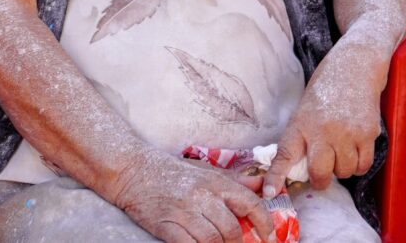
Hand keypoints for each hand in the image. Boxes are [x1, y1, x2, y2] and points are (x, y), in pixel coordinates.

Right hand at [109, 148, 272, 242]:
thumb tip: (262, 186)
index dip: (264, 223)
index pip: (250, 204)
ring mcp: (184, 210)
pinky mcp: (165, 224)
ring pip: (212, 240)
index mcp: (217, 182)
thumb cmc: (174, 172)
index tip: (270, 237)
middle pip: (231, 228)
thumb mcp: (207, 171)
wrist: (135, 170)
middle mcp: (203, 195)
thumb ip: (236, 181)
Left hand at [263, 44, 383, 195]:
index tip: (268, 193)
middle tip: (322, 173)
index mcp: (301, 124)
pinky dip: (359, 164)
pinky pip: (363, 165)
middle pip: (320, 173)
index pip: (285, 155)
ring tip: (342, 150)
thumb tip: (297, 167)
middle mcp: (323, 131)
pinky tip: (356, 150)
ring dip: (343, 168)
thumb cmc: (326, 87)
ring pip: (345, 172)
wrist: (355, 64)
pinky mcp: (368, 133)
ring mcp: (347, 133)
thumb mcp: (305, 109)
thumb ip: (301, 137)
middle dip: (321, 179)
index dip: (275, 177)